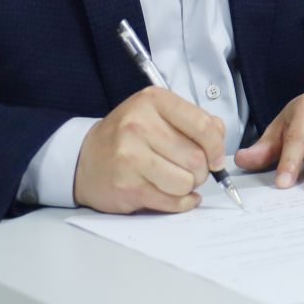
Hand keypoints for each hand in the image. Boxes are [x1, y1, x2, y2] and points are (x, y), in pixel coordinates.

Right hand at [73, 86, 228, 213]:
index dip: (216, 147)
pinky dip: (180, 203)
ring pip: (185, 182)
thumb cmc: (128, 137)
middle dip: (201, 171)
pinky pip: (171, 201)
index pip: (204, 125)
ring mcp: (130, 156)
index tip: (215, 158)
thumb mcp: (158, 114)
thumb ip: (193, 122)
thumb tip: (219, 142)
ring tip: (176, 180)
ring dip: (188, 187)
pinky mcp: (127, 186)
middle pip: (197, 158)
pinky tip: (171, 194)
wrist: (84, 159)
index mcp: (154, 101)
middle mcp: (139, 125)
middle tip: (190, 171)